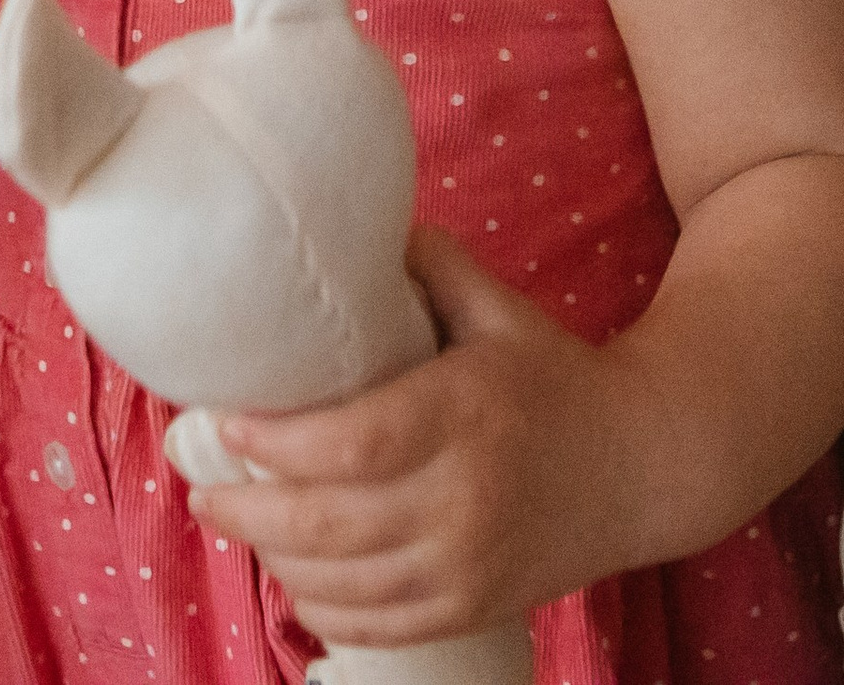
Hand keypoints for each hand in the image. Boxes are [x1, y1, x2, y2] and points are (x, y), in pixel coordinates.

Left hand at [187, 225, 649, 643]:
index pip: (354, 444)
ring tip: (232, 519)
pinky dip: (322, 609)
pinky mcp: (474, 607)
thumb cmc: (551, 373)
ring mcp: (469, 566)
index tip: (221, 422)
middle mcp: (465, 499)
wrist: (646, 463)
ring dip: (273, 559)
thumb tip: (338, 218)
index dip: (277, 442)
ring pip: (344, 585)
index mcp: (464, 412)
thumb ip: (422, 261)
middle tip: (197, 483)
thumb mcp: (494, 303)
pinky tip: (290, 575)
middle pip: (331, 525)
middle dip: (246, 509)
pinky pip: (378, 627)